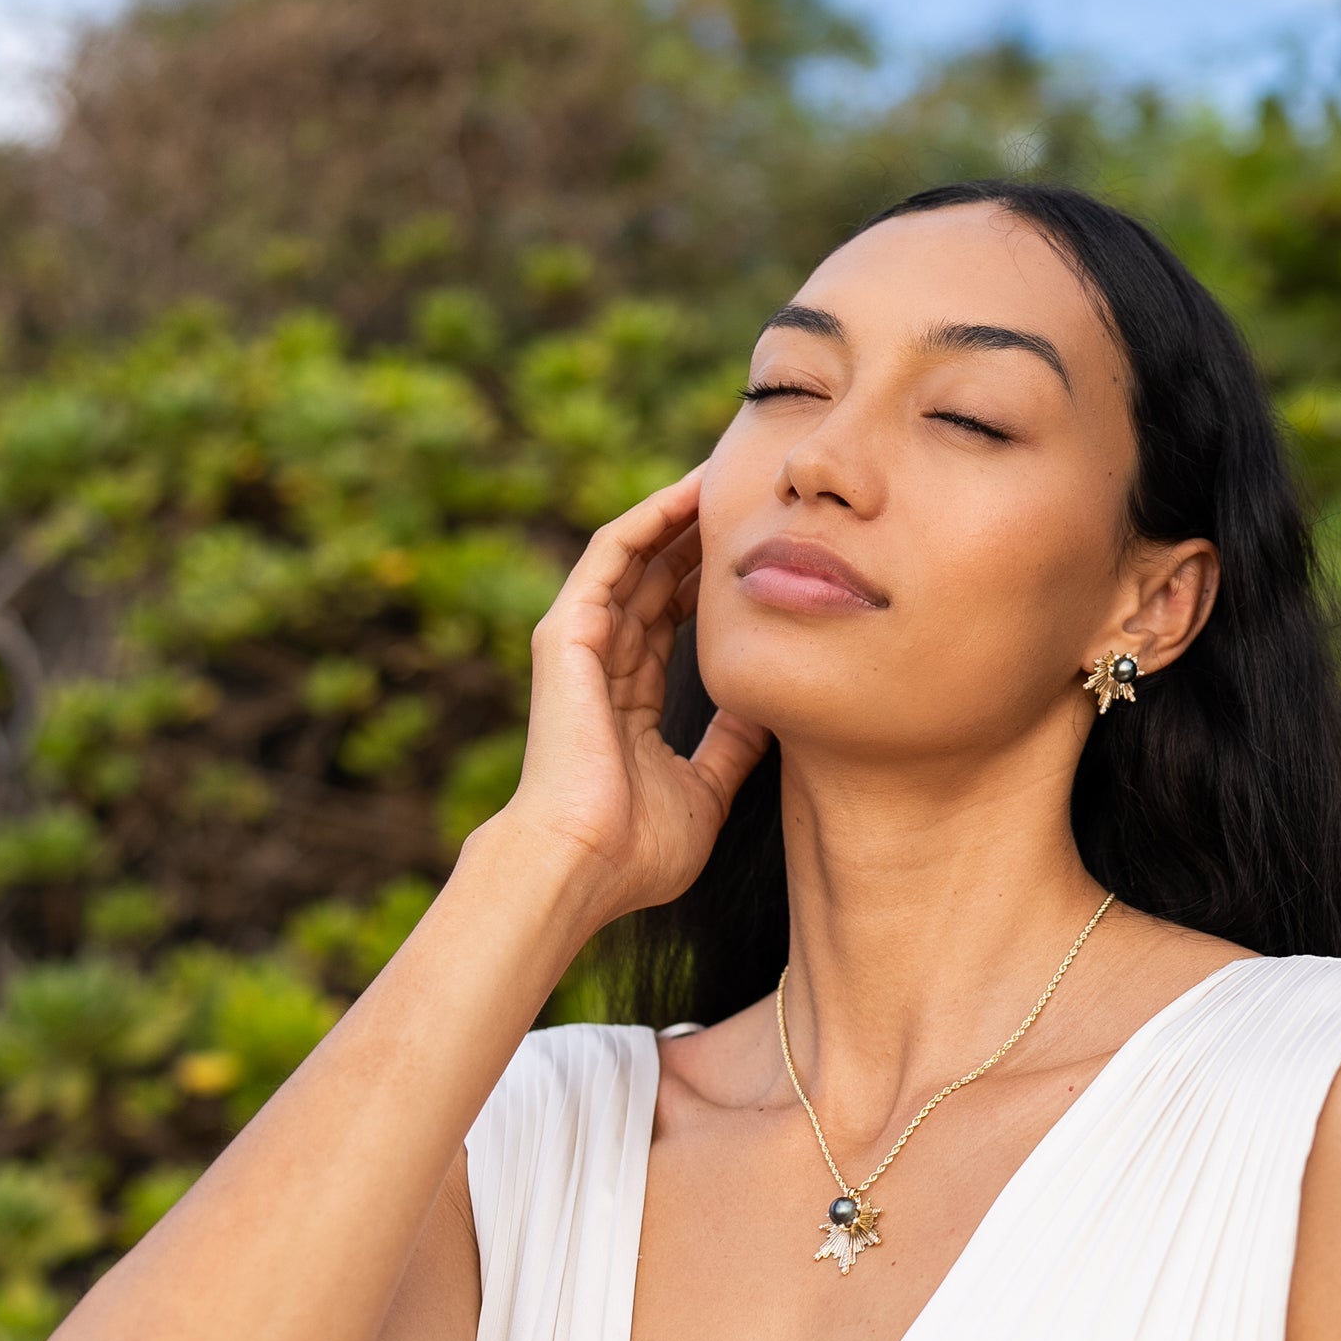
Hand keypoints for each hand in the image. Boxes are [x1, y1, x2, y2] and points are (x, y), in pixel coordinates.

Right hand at [499, 464, 770, 920]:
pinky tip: (692, 491)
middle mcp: (600, 667)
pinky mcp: (569, 631)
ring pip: (636, 558)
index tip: (757, 559)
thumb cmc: (637, 849)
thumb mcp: (706, 790)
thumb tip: (771, 711)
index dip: (707, 589)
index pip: (666, 626)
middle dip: (697, 541)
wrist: (582, 862)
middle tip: (752, 503)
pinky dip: (651, 519)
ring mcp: (580, 646)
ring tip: (728, 478)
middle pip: (652, 583)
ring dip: (680, 516)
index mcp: (625, 705)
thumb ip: (733, 748)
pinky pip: (613, 554)